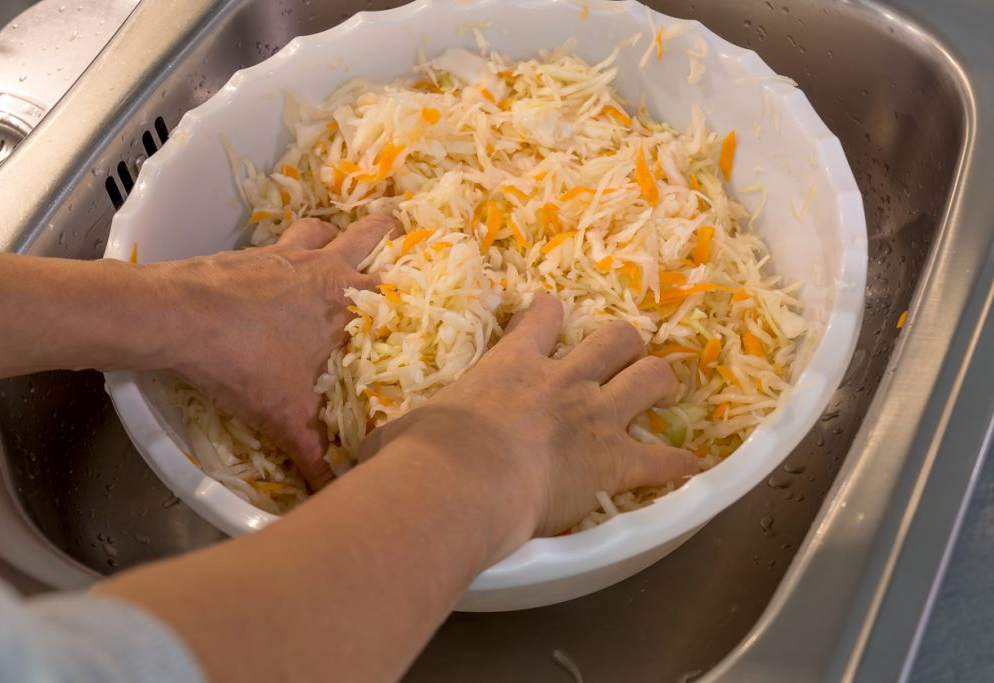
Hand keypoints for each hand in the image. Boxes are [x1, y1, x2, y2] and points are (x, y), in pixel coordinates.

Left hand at [150, 214, 396, 489]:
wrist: (176, 318)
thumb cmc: (243, 361)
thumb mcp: (284, 416)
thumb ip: (314, 455)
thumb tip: (334, 493)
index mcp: (344, 302)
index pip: (393, 291)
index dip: (408, 292)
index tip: (418, 296)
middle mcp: (322, 269)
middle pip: (370, 232)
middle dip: (386, 231)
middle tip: (395, 234)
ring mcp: (283, 255)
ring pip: (320, 227)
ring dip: (330, 234)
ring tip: (331, 248)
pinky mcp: (246, 253)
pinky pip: (276, 244)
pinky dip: (282, 254)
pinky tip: (272, 276)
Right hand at [360, 294, 698, 542]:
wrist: (459, 481)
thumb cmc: (423, 455)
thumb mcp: (400, 434)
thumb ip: (393, 439)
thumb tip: (356, 460)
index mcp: (512, 365)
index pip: (540, 318)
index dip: (548, 314)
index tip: (550, 314)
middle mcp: (562, 380)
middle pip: (614, 338)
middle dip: (624, 342)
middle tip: (624, 353)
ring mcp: (594, 416)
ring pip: (650, 378)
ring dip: (659, 382)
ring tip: (664, 389)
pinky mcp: (614, 460)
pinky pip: (662, 459)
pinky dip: (676, 464)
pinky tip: (687, 467)